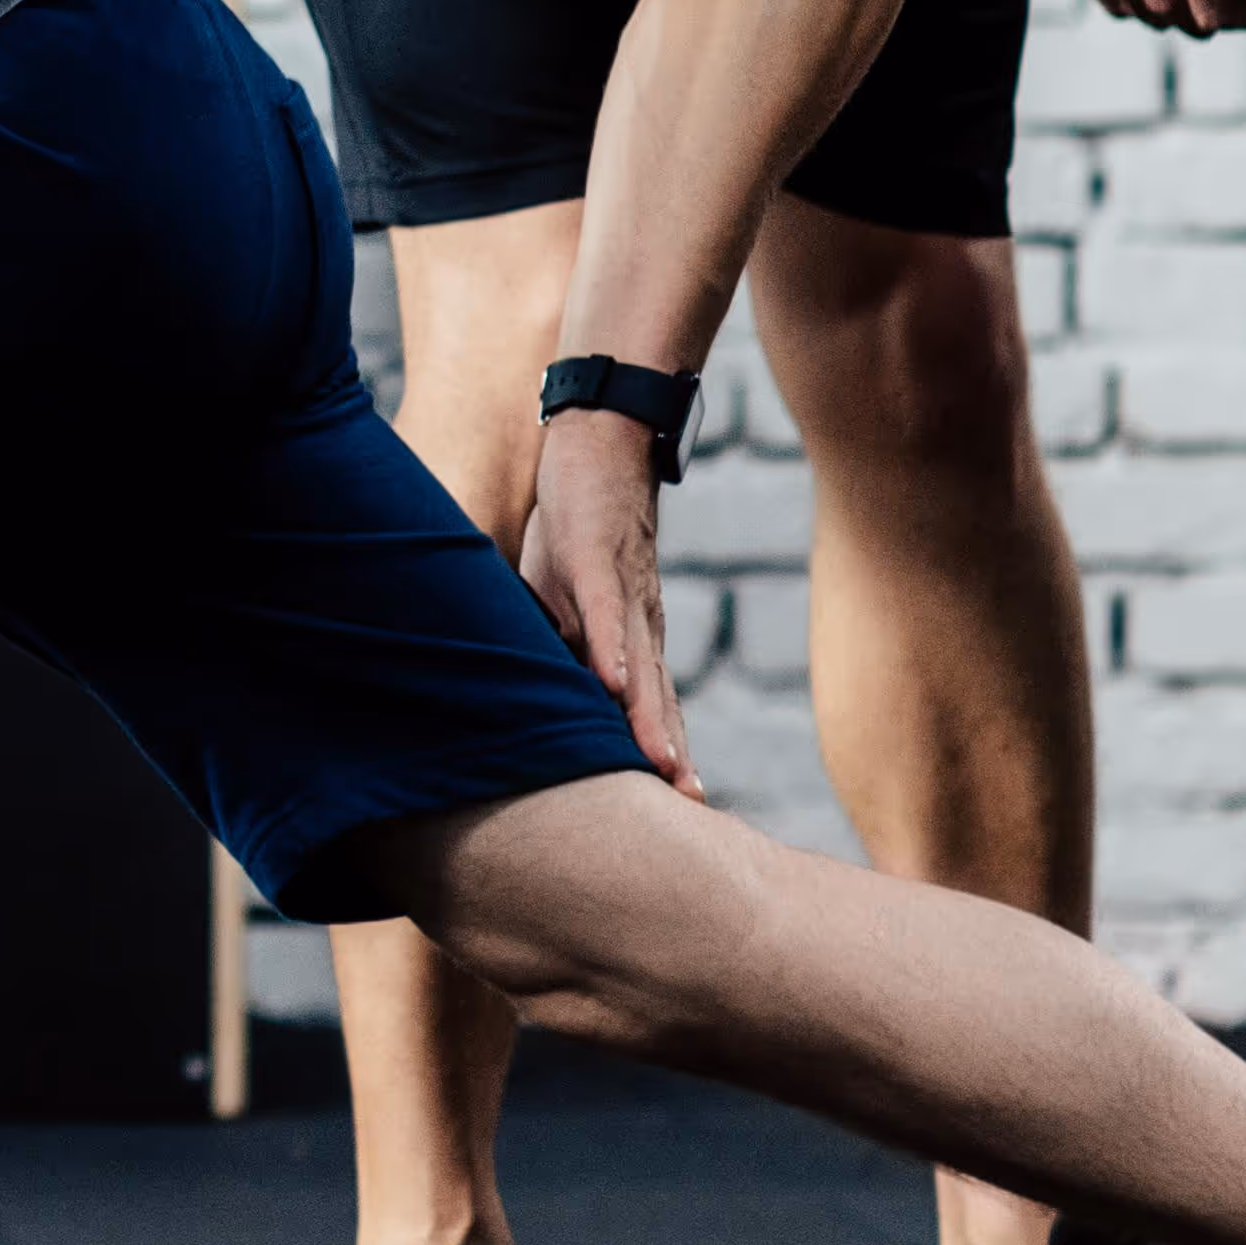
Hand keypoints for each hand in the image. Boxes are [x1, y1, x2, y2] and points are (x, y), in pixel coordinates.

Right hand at [514, 411, 702, 792]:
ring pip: (639, 665)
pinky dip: (609, 649)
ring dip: (651, 718)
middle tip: (689, 807)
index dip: (665, 749)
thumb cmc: (581, 519)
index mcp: (632, 631)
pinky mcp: (594, 558)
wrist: (600, 437)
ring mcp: (620, 590)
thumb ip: (567, 638)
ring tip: (663, 769)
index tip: (683, 801)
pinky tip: (613, 686)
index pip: (653, 700)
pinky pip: (602, 611)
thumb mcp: (569, 591)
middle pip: (658, 696)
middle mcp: (638, 620)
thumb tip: (557, 684)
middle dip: (671, 752)